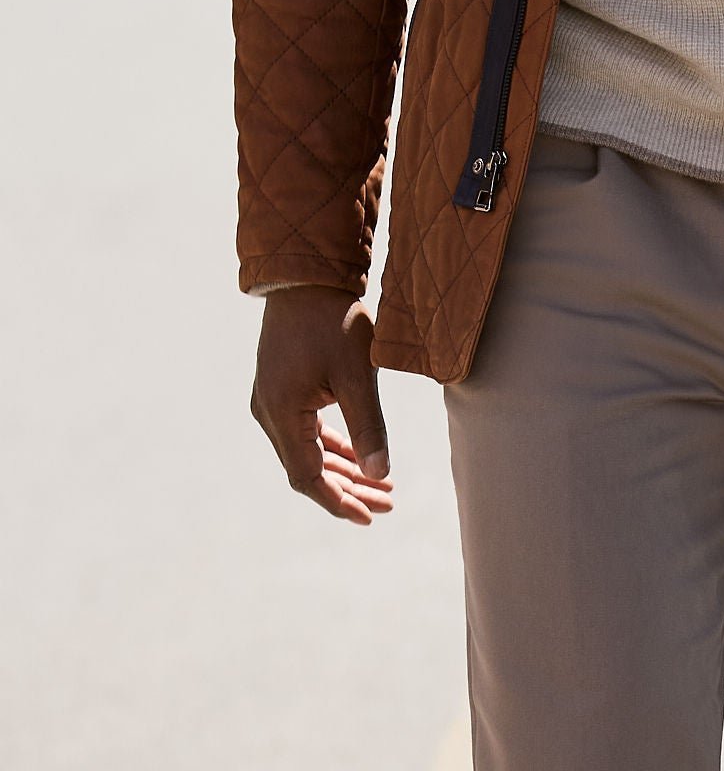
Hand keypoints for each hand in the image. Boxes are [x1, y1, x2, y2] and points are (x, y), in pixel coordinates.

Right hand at [250, 287, 394, 524]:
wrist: (306, 275)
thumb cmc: (332, 319)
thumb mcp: (356, 373)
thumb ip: (367, 425)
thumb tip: (380, 472)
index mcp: (281, 413)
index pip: (308, 476)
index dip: (339, 500)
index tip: (370, 517)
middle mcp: (269, 412)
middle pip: (308, 468)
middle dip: (348, 489)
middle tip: (386, 504)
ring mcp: (273, 400)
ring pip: (308, 451)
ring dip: (343, 469)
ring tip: (381, 486)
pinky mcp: (283, 388)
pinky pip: (306, 430)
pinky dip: (333, 446)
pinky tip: (358, 456)